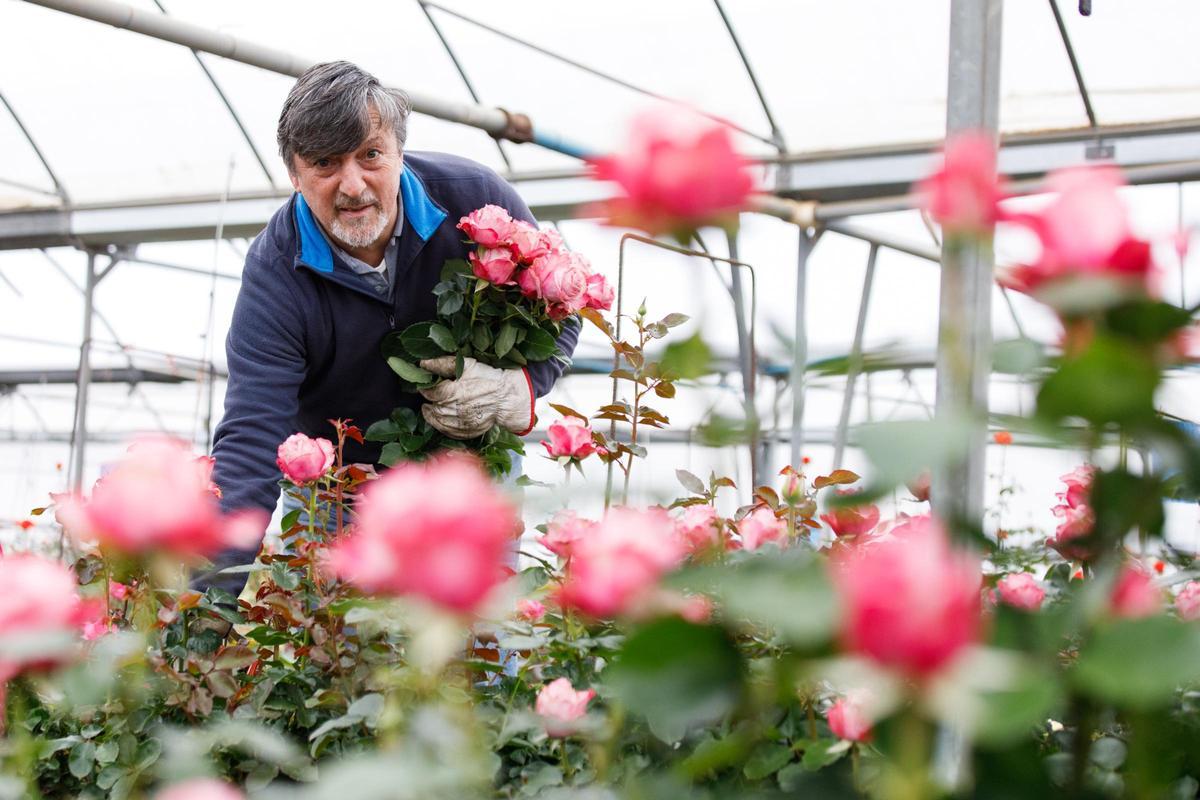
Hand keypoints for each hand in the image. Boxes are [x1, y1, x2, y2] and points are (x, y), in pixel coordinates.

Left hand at [418, 356, 533, 438]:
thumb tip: (423, 364)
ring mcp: (462, 422)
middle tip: (427, 398)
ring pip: (439, 421)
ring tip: (429, 409)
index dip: (425, 389)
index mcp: (454, 392)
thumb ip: (443, 364)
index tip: (425, 386)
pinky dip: (441, 426)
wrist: (508, 396)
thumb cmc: (488, 378)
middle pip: (433, 408)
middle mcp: (456, 409)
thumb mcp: (467, 365)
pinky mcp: (468, 431)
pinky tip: (440, 420)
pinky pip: (449, 432)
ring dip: (431, 416)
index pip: (430, 393)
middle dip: (429, 402)